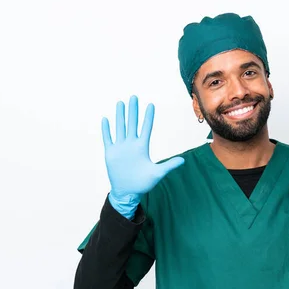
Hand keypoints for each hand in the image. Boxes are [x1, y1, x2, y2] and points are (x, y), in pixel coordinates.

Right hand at [102, 95, 184, 218]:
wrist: (127, 192)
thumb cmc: (143, 183)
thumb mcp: (157, 173)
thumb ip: (169, 166)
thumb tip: (183, 161)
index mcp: (142, 147)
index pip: (146, 128)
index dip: (148, 117)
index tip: (151, 105)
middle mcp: (131, 144)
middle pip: (132, 123)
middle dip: (133, 110)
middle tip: (134, 97)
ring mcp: (120, 148)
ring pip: (120, 127)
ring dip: (120, 115)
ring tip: (120, 103)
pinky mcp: (111, 153)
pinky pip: (108, 139)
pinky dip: (106, 130)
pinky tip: (106, 119)